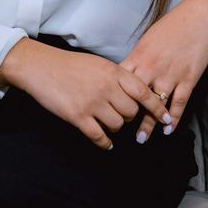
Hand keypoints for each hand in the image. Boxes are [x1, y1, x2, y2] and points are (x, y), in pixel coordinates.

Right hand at [11, 40, 171, 150]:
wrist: (41, 67)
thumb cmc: (70, 65)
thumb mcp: (99, 64)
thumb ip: (118, 77)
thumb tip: (135, 94)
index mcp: (113, 72)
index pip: (144, 92)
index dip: (158, 107)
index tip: (166, 118)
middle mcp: (106, 87)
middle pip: (132, 113)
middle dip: (130, 118)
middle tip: (122, 116)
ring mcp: (92, 103)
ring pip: (118, 125)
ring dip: (116, 128)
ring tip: (108, 123)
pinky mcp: (78, 117)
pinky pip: (99, 136)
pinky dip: (105, 143)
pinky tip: (105, 143)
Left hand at [118, 0, 207, 143]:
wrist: (199, 19)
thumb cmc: (172, 26)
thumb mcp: (147, 38)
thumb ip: (137, 57)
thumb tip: (126, 71)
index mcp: (139, 56)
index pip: (120, 82)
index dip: (112, 97)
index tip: (106, 110)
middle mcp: (152, 68)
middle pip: (134, 98)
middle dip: (127, 115)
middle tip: (118, 131)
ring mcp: (170, 75)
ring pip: (155, 105)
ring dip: (148, 124)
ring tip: (141, 139)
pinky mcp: (188, 79)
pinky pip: (178, 103)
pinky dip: (173, 118)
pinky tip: (168, 130)